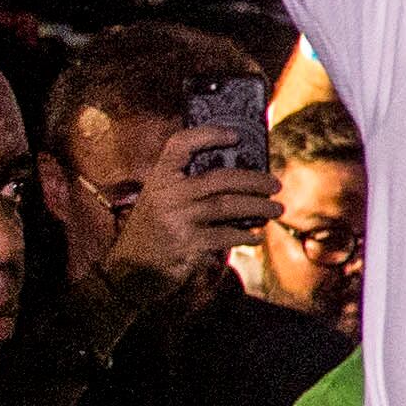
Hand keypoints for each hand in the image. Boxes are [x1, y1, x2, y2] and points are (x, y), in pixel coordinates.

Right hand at [77, 123, 279, 339]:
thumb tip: (240, 180)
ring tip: (278, 209)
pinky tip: (256, 237)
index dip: (208, 134)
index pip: (181, 144)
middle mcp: (168, 194)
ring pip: (229, 206)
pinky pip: (226, 235)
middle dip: (255, 181)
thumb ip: (186, 188)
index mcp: (159, 178)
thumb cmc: (152, 233)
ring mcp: (178, 219)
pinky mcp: (187, 244)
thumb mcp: (159, 202)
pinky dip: (245, 236)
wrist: (128, 271)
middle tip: (277, 185)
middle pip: (221, 178)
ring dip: (259, 207)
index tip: (236, 136)